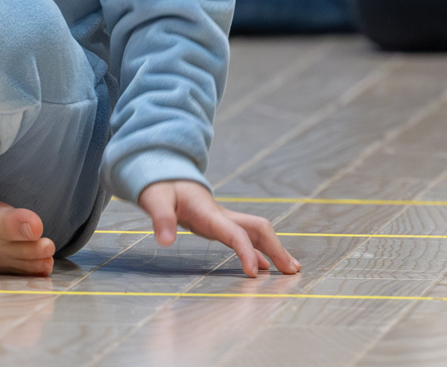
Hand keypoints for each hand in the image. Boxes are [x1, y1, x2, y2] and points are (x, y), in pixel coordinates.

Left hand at [138, 180, 300, 277]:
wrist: (164, 173)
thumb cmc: (160, 186)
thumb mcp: (154, 199)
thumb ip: (160, 218)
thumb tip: (165, 241)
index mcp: (209, 211)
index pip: (235, 232)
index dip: (247, 251)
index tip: (253, 273)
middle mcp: (222, 215)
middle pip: (258, 229)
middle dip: (276, 248)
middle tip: (292, 271)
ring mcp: (224, 219)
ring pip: (256, 233)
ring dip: (274, 249)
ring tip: (291, 270)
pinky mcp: (220, 224)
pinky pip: (246, 237)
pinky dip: (258, 251)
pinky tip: (265, 266)